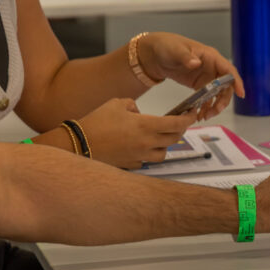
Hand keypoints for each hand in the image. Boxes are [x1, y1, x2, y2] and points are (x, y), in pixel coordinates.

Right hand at [79, 97, 195, 168]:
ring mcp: (140, 156)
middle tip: (177, 123)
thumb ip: (133, 106)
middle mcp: (147, 143)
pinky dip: (148, 154)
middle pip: (174, 139)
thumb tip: (139, 112)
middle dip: (179, 130)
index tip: (192, 113)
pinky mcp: (133, 165)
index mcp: (146, 125)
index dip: (188, 118)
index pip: (177, 124)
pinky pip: (147, 161)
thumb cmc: (95, 122)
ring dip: (165, 144)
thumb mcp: (116, 104)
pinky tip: (140, 147)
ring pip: (164, 153)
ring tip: (158, 136)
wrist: (78, 144)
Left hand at [138, 32, 244, 119]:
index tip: (241, 94)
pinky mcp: (200, 85)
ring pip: (218, 95)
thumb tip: (196, 63)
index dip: (236, 82)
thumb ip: (185, 57)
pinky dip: (205, 107)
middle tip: (215, 111)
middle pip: (226, 86)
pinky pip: (207, 98)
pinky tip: (200, 114)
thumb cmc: (166, 46)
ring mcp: (207, 77)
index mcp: (211, 57)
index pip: (228, 70)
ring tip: (205, 117)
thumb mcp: (175, 50)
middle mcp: (212, 68)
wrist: (155, 54)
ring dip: (215, 106)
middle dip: (223, 100)